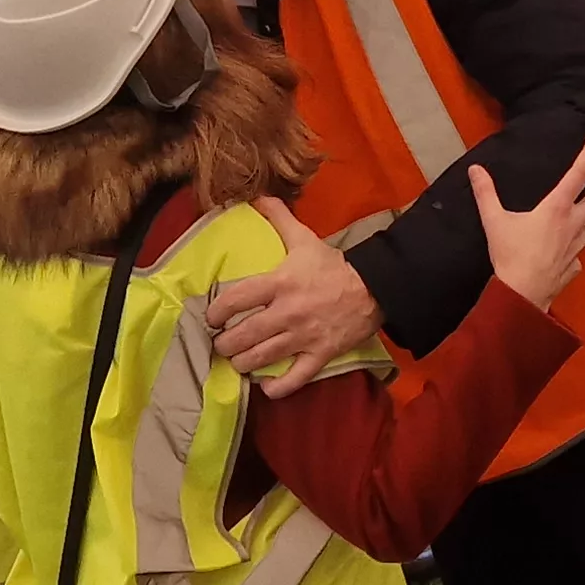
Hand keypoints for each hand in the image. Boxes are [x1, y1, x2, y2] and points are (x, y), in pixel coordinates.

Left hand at [211, 201, 387, 396]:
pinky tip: (265, 385)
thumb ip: (278, 217)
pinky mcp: (319, 356)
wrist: (374, 289)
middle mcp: (287, 313)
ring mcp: (303, 337)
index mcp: (280, 283)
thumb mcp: (304, 238)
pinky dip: (276, 387)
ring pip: (260, 359)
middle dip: (224, 344)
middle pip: (242, 336)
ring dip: (241, 363)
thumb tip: (256, 197)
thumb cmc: (333, 266)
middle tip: (221, 344)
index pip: (235, 299)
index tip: (210, 318)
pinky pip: (293, 380)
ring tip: (236, 361)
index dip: (215, 312)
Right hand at [471, 134, 584, 310]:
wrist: (521, 294)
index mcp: (556, 208)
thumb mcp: (494, 220)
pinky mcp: (574, 265)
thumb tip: (475, 169)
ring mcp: (577, 246)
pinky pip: (584, 249)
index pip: (579, 174)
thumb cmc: (510, 255)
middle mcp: (573, 224)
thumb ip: (485, 193)